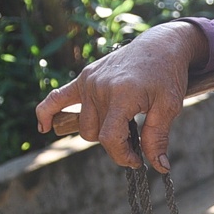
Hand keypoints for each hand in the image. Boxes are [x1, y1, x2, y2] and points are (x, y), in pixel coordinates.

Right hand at [34, 21, 207, 169]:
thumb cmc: (167, 76)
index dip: (123, 155)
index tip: (138, 161)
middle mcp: (100, 87)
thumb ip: (158, 137)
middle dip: (115, 145)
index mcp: (122, 94)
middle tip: (136, 140)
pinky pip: (57, 98)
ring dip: (98, 133)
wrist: (160, 46)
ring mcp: (89, 81)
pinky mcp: (84, 77)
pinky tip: (44, 128)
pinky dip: (46, 113)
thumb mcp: (169, 107)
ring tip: (121, 127)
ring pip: (83, 125)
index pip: (109, 137)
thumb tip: (159, 166)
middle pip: (95, 134)